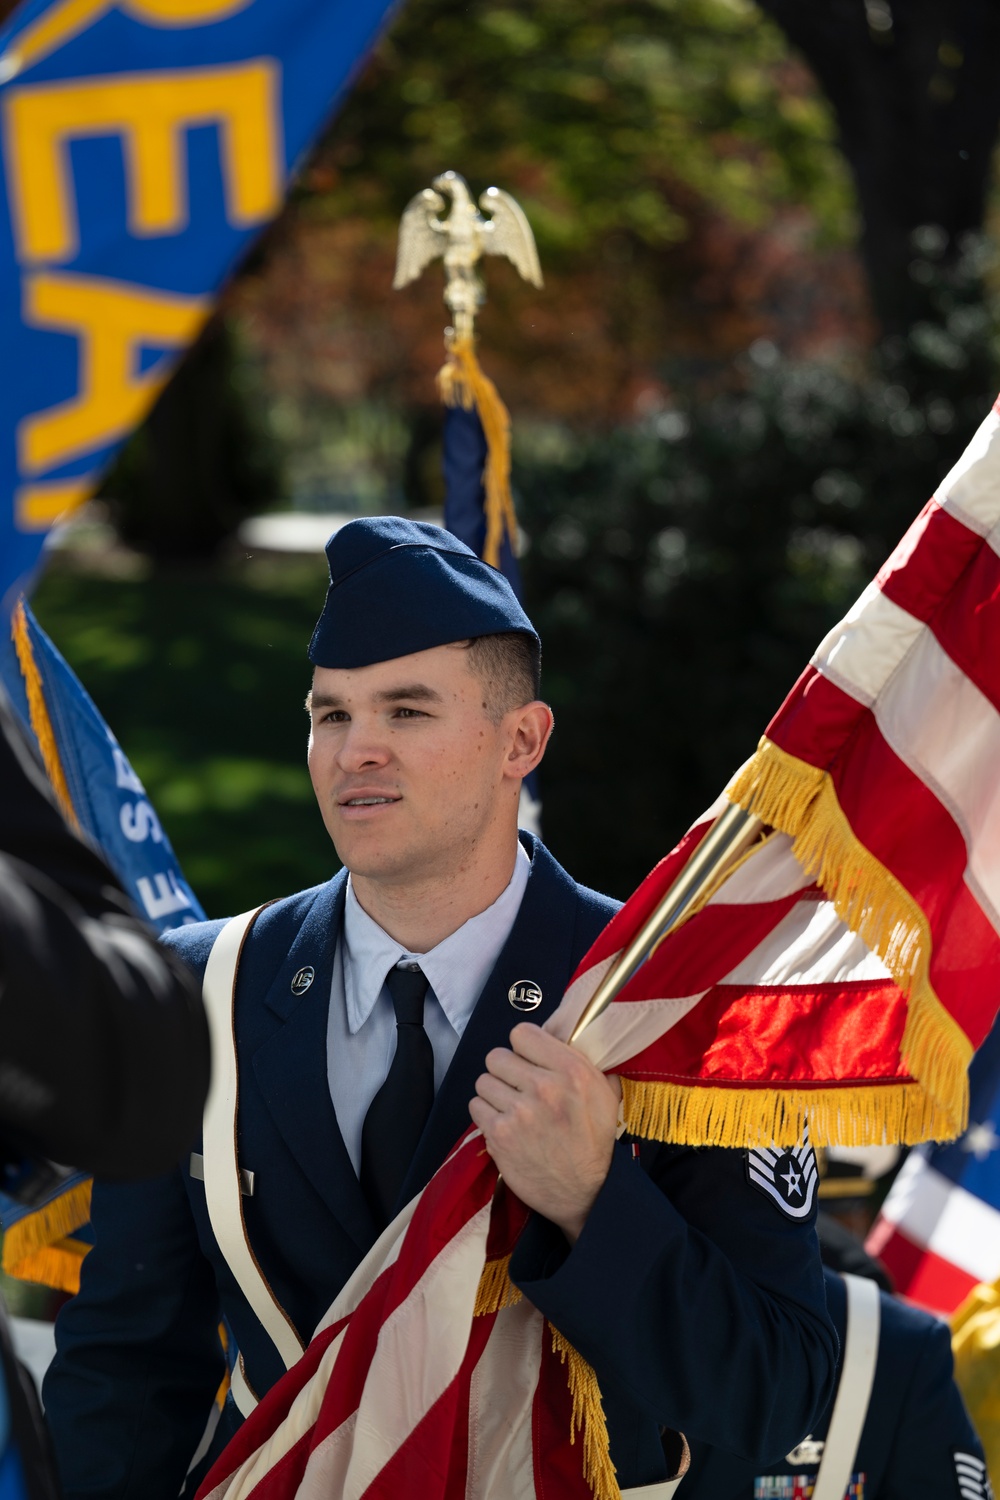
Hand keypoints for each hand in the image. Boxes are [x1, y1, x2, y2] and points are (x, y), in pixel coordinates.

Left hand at [469, 1023, 619, 1243]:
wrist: (585, 1192)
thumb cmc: (594, 1142)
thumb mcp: (604, 1096)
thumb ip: (584, 1064)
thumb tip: (565, 1040)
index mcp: (572, 1071)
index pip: (522, 1033)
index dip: (523, 1047)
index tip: (529, 1060)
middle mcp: (544, 1086)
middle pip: (497, 1056)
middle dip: (506, 1071)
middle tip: (517, 1087)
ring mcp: (519, 1111)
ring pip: (484, 1081)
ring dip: (494, 1093)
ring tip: (509, 1107)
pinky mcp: (500, 1135)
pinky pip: (476, 1106)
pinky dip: (486, 1114)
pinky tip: (502, 1124)